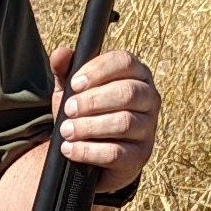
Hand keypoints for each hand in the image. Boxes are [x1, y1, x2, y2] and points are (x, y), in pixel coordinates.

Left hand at [53, 45, 159, 195]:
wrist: (92, 155)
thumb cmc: (87, 114)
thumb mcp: (72, 91)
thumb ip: (65, 71)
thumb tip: (61, 54)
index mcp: (136, 74)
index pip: (124, 62)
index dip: (98, 71)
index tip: (74, 84)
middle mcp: (149, 98)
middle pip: (127, 92)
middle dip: (92, 101)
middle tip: (68, 110)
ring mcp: (148, 128)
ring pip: (124, 122)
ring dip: (89, 126)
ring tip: (67, 130)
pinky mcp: (140, 156)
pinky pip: (116, 153)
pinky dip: (89, 151)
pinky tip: (70, 149)